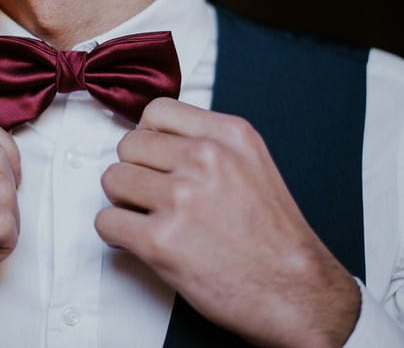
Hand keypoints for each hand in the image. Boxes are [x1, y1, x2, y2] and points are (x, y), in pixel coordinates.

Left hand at [95, 98, 359, 347]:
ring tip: (147, 217)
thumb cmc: (275, 237)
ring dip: (123, 201)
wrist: (297, 292)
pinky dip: (116, 233)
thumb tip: (156, 139)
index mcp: (228, 136)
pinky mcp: (161, 241)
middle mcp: (204, 160)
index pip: (157, 111)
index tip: (151, 156)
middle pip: (129, 145)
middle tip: (150, 194)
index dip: (148, 136)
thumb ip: (208, 144)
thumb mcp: (253, 163)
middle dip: (134, 171)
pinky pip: (107, 222)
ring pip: (112, 180)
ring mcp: (181, 199)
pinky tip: (139, 239)